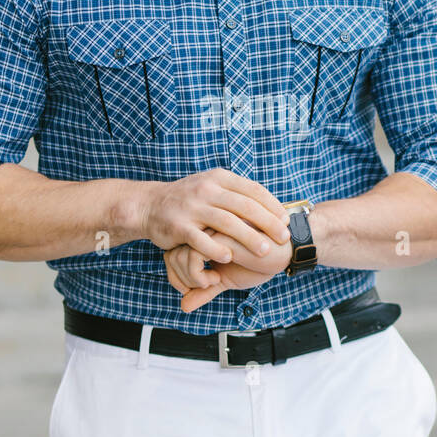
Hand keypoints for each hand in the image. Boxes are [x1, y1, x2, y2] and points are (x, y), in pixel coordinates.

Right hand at [139, 168, 289, 264]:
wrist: (149, 205)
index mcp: (219, 178)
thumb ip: (236, 193)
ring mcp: (192, 207)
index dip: (272, 206)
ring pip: (226, 222)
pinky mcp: (179, 226)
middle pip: (244, 206)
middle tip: (284, 237)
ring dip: (248, 237)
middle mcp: (207, 189)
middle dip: (267, 223)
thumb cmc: (189, 200)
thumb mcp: (212, 187)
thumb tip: (271, 206)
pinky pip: (201, 239)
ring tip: (264, 250)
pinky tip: (229, 258)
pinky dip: (216, 249)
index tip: (286, 220)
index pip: (253, 190)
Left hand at [164, 227, 291, 313]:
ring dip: (192, 279)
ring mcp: (209, 231)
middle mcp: (204, 231)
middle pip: (172, 256)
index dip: (178, 277)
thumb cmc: (259, 262)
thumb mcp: (227, 281)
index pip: (173, 255)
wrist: (285, 251)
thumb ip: (205, 290)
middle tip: (205, 287)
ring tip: (214, 281)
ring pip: (179, 256)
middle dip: (182, 280)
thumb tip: (184, 306)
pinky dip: (198, 275)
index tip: (198, 288)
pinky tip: (218, 278)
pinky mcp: (218, 235)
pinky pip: (192, 257)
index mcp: (204, 238)